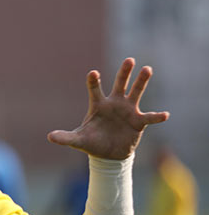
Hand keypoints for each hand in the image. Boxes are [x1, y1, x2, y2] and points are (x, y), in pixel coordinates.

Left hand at [47, 58, 168, 158]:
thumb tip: (49, 137)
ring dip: (141, 81)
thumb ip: (65, 137)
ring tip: (147, 69)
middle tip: (129, 60)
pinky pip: (149, 117)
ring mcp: (128, 110)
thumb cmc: (92, 143)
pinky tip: (165, 115)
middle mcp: (114, 103)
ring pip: (136, 92)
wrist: (108, 154)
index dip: (93, 81)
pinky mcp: (138, 122)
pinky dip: (157, 117)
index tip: (93, 73)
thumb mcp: (78, 140)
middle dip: (124, 72)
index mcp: (98, 105)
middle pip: (120, 84)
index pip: (95, 89)